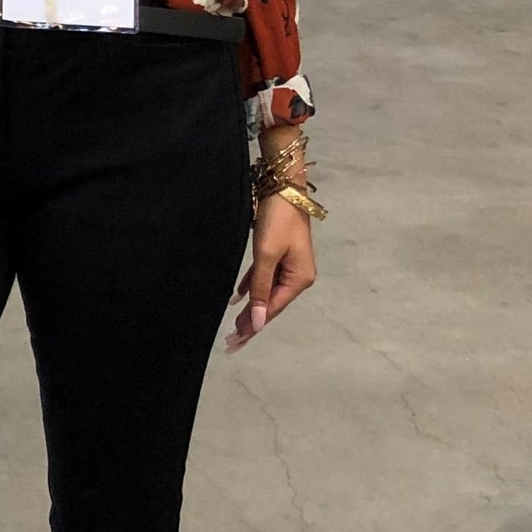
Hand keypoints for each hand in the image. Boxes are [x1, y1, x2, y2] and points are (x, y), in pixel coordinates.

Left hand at [223, 195, 315, 351]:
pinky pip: (263, 277)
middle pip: (270, 303)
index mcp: (299, 280)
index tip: (237, 341)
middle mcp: (297, 277)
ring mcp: (289, 265)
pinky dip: (251, 287)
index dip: (254, 325)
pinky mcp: (279, 254)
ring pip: (266, 292)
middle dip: (251, 321)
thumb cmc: (277, 221)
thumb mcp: (267, 256)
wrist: (284, 188)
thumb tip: (257, 322)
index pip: (272, 309)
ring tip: (235, 327)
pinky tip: (239, 298)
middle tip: (232, 342)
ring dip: (250, 307)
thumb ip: (261, 288)